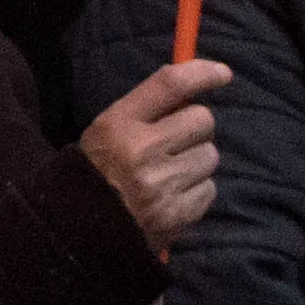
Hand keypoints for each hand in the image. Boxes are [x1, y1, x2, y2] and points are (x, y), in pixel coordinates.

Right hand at [74, 58, 229, 249]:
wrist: (82, 230)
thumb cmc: (98, 171)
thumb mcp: (109, 129)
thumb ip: (147, 109)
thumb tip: (195, 94)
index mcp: (119, 124)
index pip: (171, 84)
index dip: (202, 73)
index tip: (223, 74)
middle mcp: (142, 151)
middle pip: (202, 120)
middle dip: (196, 128)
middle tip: (178, 141)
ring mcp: (161, 185)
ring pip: (210, 155)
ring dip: (197, 161)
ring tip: (172, 173)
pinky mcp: (176, 214)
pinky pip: (209, 189)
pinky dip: (197, 191)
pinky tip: (174, 195)